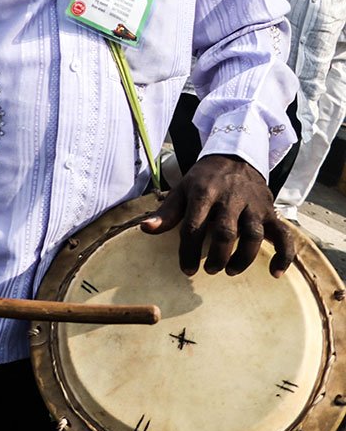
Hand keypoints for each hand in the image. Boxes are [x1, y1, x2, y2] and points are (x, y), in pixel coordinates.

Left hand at [141, 154, 295, 276]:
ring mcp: (253, 206)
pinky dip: (284, 255)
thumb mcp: (181, 190)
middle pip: (225, 233)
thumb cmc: (203, 180)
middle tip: (209, 271)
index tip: (187, 269)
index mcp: (204, 194)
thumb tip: (145, 229)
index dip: (189, 251)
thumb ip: (166, 212)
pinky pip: (284, 235)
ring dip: (243, 258)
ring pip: (253, 236)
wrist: (235, 157)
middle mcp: (230, 199)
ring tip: (230, 270)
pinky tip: (276, 274)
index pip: (194, 226)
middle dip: (217, 256)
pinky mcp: (271, 212)